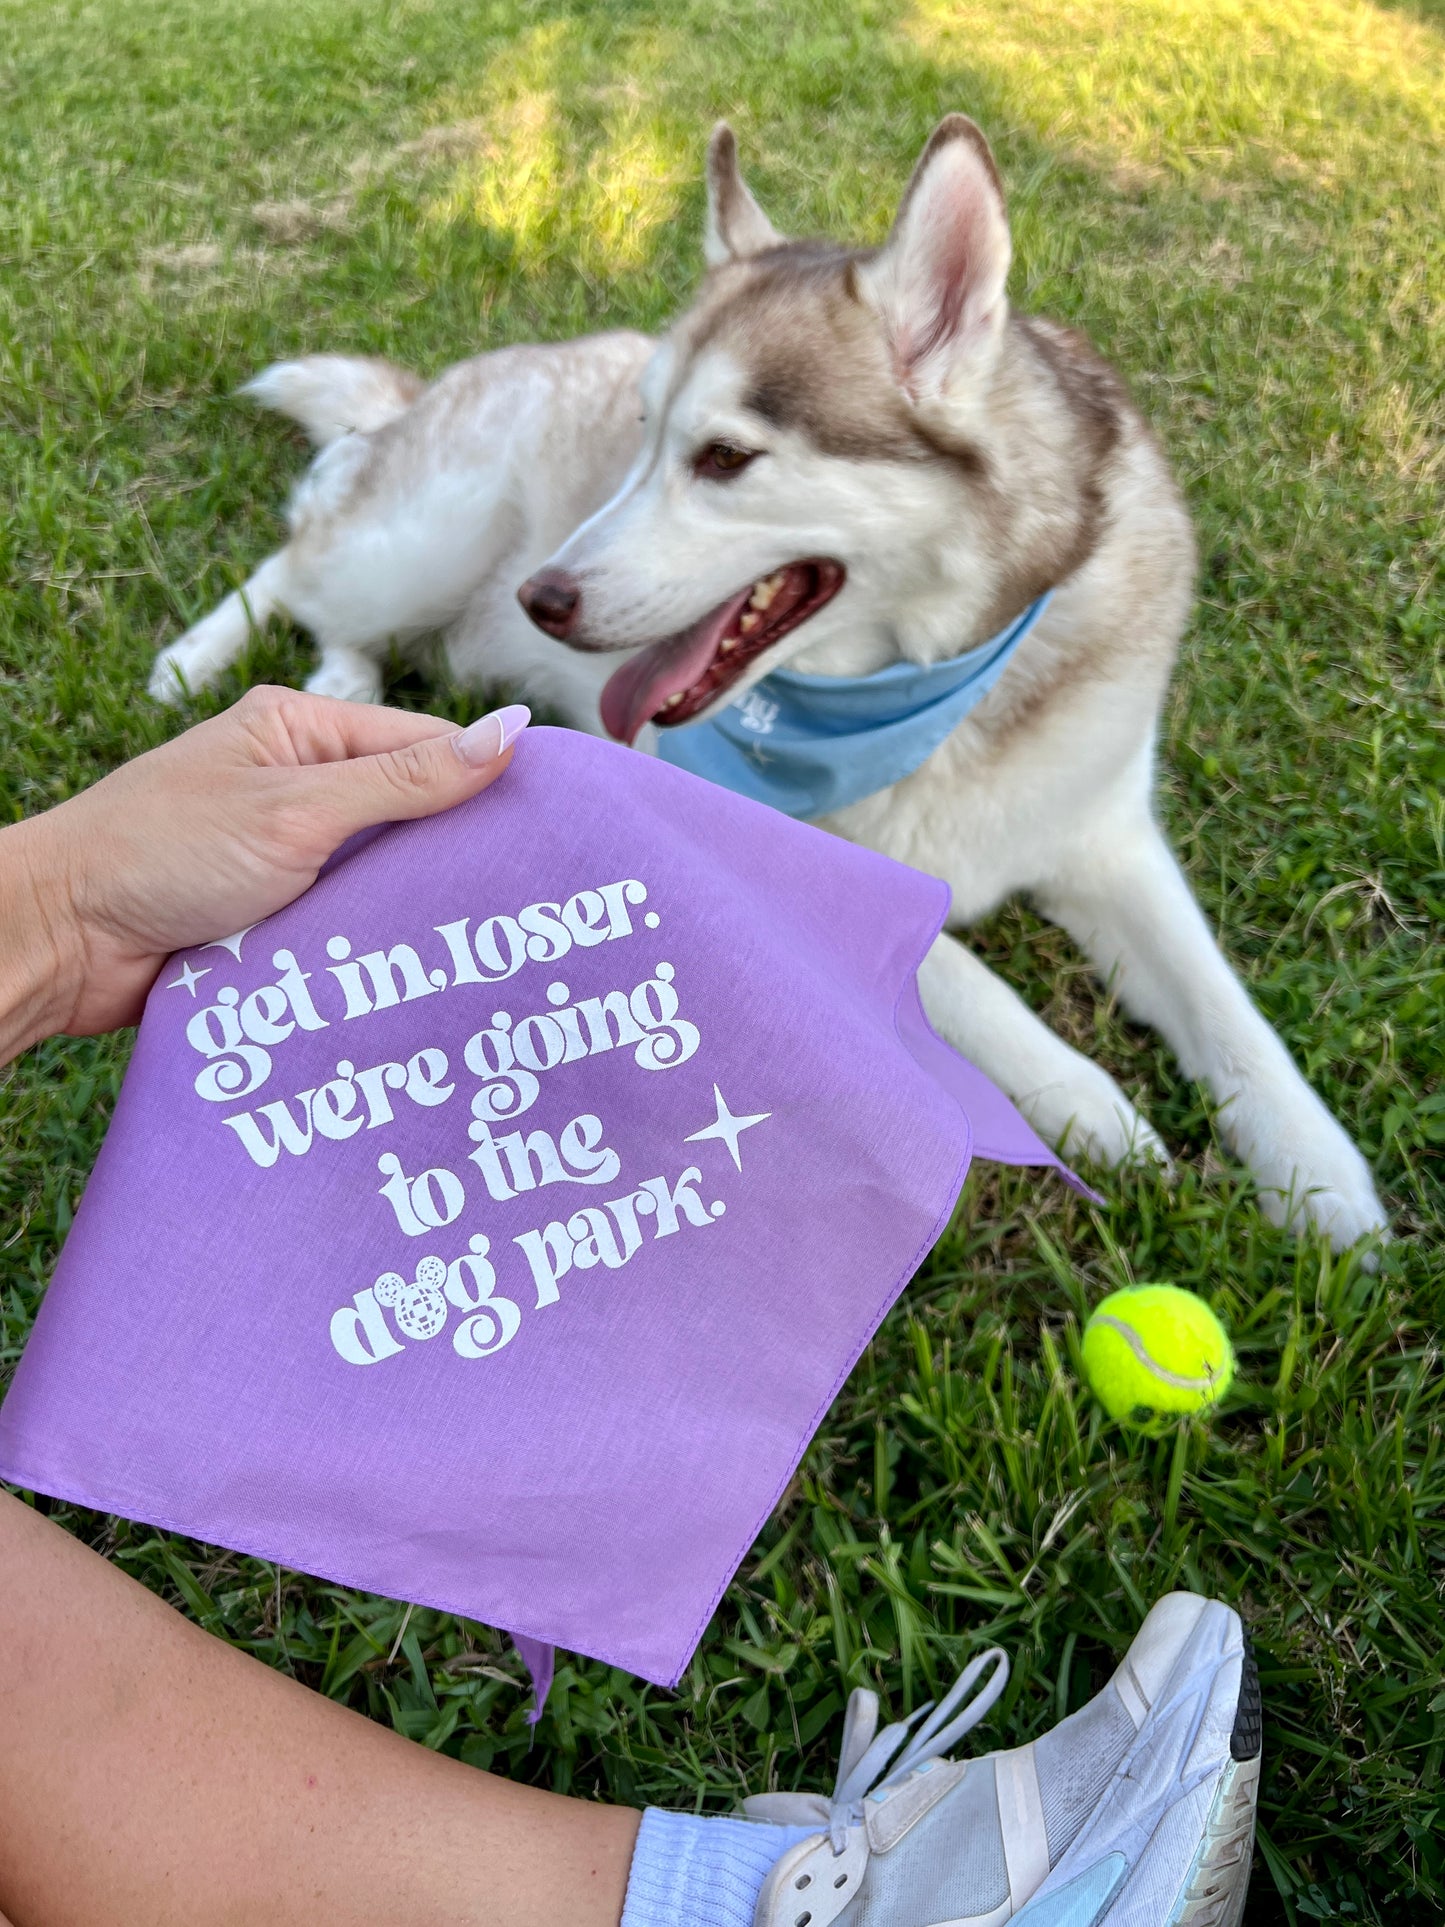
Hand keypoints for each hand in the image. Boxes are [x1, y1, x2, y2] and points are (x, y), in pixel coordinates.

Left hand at [0, 688, 529, 1057]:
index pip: (424, 746)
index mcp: (300, 733)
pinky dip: (375, 950)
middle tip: (533, 897)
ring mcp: (285, 858)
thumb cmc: (157, 853)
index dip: (489, 781)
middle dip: (457, 857)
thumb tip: (510, 732)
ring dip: (414, 913)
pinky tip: (423, 974)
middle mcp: (297, 790)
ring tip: (489, 944)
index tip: (555, 822)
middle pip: (410, 818)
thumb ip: (405, 780)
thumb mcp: (297, 809)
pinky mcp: (273, 921)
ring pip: (382, 882)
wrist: (58, 941)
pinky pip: (347, 930)